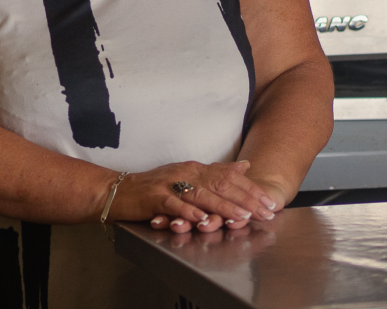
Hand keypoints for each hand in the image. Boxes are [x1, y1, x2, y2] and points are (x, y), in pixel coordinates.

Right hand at [110, 160, 277, 233]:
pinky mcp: (155, 197)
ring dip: (222, 206)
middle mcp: (184, 173)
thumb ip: (215, 172)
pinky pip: (175, 204)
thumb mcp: (186, 176)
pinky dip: (189, 212)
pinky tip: (202, 219)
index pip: (227, 176)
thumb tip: (243, 166)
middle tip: (264, 211)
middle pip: (219, 184)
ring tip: (241, 215)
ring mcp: (170, 184)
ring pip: (201, 194)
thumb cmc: (152, 189)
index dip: (250, 189)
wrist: (118, 191)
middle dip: (244, 198)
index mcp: (194, 168)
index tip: (268, 201)